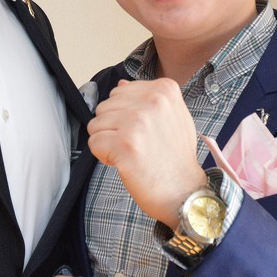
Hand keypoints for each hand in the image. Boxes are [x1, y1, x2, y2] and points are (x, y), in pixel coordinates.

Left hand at [86, 79, 207, 228]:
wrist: (183, 191)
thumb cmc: (176, 157)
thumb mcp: (173, 117)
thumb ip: (147, 98)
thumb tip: (120, 85)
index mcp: (165, 90)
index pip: (119, 92)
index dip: (124, 115)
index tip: (143, 131)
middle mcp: (153, 101)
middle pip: (105, 107)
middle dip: (113, 128)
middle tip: (136, 145)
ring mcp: (138, 122)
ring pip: (95, 124)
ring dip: (107, 142)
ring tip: (131, 153)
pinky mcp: (125, 144)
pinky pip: (93, 143)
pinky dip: (103, 156)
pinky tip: (124, 162)